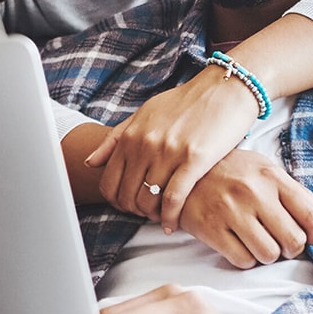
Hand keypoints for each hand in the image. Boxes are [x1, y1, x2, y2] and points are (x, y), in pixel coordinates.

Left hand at [86, 72, 260, 225]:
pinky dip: (170, 217)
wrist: (223, 89)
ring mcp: (168, 152)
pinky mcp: (194, 160)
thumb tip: (89, 163)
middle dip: (134, 212)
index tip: (127, 207)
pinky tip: (173, 224)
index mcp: (131, 135)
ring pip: (149, 200)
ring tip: (159, 219)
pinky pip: (174, 198)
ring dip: (152, 216)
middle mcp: (145, 144)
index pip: (109, 182)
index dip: (115, 202)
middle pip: (127, 195)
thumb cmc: (185, 103)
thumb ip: (116, 139)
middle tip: (146, 215)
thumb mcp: (144, 114)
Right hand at [179, 150, 312, 267]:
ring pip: (269, 254)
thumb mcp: (265, 171)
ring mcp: (230, 211)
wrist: (182, 170)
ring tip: (259, 243)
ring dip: (268, 256)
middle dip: (291, 248)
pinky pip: (242, 260)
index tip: (310, 237)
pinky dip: (246, 260)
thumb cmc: (231, 171)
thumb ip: (297, 195)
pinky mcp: (210, 228)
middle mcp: (253, 193)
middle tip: (281, 243)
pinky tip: (240, 246)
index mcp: (272, 177)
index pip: (311, 215)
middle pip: (293, 240)